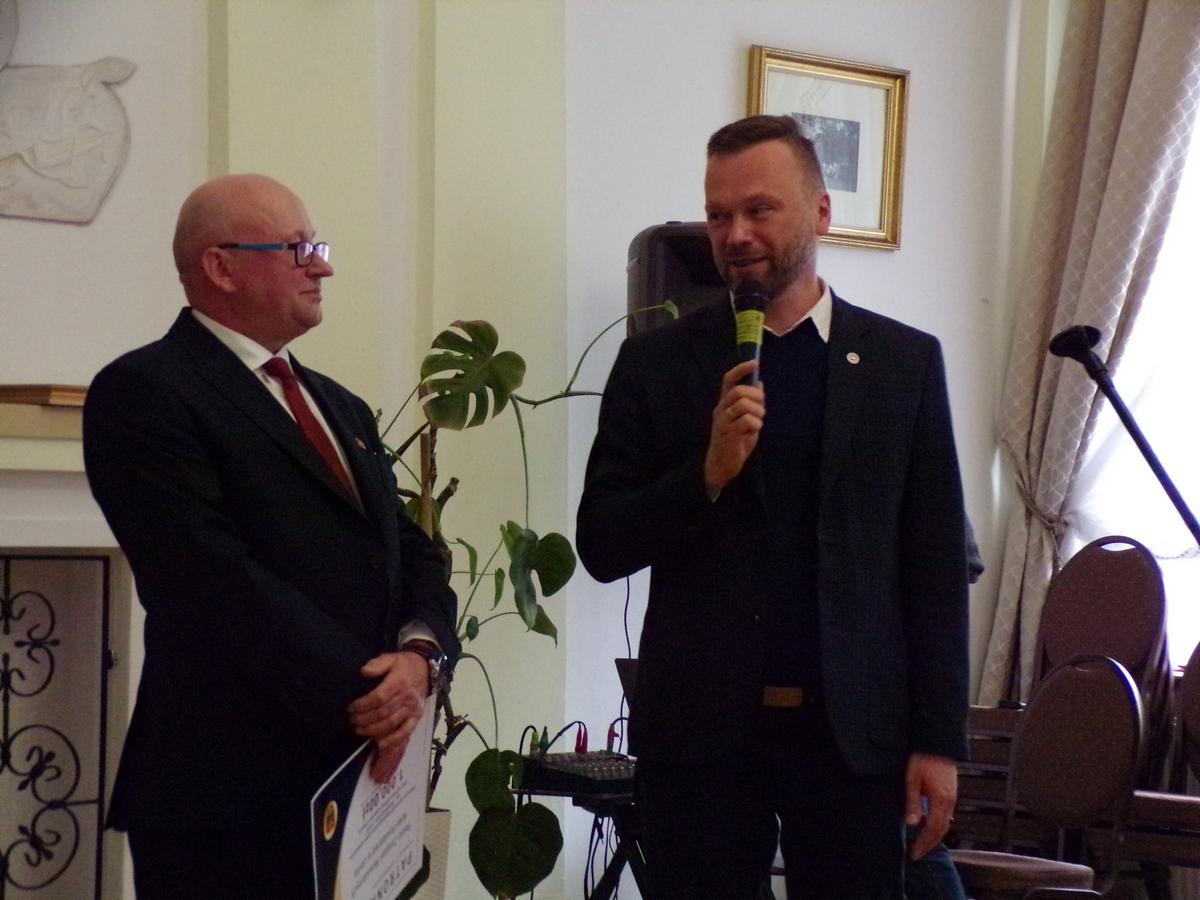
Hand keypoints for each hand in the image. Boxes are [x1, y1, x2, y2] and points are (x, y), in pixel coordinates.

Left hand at [347, 651, 428, 780]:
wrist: (425, 668)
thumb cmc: (404, 664)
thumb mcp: (391, 658)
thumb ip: (377, 664)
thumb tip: (364, 671)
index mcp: (400, 681)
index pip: (379, 698)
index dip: (363, 705)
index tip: (351, 708)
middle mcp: (407, 697)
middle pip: (382, 713)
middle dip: (363, 719)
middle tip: (351, 720)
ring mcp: (413, 709)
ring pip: (390, 724)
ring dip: (372, 730)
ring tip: (358, 729)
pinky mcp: (416, 717)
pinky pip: (406, 731)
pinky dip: (393, 740)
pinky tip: (379, 744)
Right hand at [703, 360, 764, 491]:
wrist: (722, 465)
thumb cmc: (734, 442)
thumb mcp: (744, 419)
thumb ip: (750, 403)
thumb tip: (759, 383)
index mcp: (724, 404)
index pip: (728, 380)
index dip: (741, 370)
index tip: (754, 363)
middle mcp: (721, 410)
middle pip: (739, 391)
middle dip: (756, 397)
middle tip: (761, 409)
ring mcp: (723, 422)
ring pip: (743, 404)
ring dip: (758, 412)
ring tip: (758, 422)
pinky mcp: (728, 434)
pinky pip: (746, 421)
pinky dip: (755, 424)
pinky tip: (753, 431)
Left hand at [905, 753, 957, 859]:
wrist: (937, 741)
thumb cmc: (922, 758)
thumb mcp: (912, 780)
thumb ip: (913, 802)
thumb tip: (912, 824)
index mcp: (941, 800)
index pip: (933, 829)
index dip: (924, 843)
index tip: (914, 853)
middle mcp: (950, 801)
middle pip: (942, 830)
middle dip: (929, 844)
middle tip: (917, 853)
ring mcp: (952, 797)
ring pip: (945, 823)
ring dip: (935, 835)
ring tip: (922, 843)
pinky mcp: (950, 792)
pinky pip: (946, 814)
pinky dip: (938, 824)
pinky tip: (928, 825)